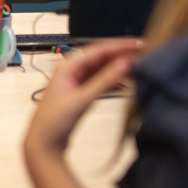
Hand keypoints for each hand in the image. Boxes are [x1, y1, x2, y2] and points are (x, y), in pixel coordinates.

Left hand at [25, 38, 142, 155]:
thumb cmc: (53, 121)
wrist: (44, 142)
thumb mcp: (82, 99)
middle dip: (121, 55)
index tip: (138, 44)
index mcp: (66, 67)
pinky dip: (112, 81)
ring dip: (118, 68)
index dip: (119, 46)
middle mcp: (69, 71)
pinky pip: (99, 82)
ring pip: (101, 70)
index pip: (97, 50)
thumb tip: (123, 64)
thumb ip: (104, 81)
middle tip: (143, 54)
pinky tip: (126, 84)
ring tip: (138, 68)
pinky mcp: (79, 94)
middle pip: (100, 58)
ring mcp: (74, 82)